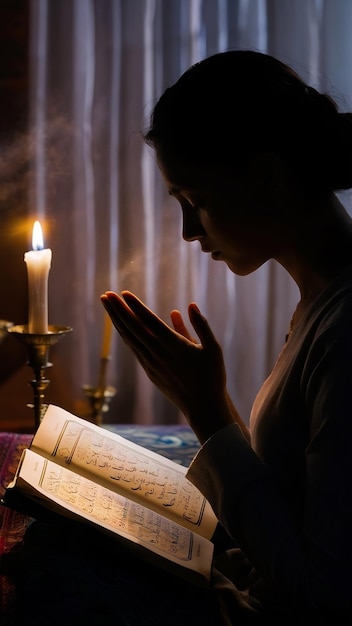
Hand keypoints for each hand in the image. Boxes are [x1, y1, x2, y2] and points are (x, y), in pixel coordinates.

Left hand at [100, 291, 234, 442]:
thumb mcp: (212, 348)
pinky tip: (121, 328)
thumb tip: (191, 305)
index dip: (135, 306)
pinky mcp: (150, 372)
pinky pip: (134, 349)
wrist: (203, 407)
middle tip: (105, 295)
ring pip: (130, 338)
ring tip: (107, 307)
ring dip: (117, 321)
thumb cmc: (212, 376)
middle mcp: (158, 353)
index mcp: (173, 344)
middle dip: (118, 310)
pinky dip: (126, 336)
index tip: (123, 293)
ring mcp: (151, 363)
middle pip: (133, 328)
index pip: (149, 321)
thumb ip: (201, 325)